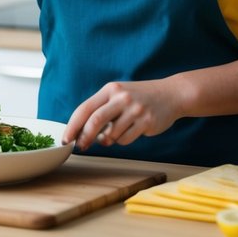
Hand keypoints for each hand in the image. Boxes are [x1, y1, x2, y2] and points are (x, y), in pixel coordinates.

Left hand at [62, 78, 187, 150]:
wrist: (171, 94)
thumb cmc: (139, 97)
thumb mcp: (119, 95)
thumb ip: (101, 109)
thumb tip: (81, 132)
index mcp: (110, 90)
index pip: (85, 108)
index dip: (73, 125)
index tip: (66, 139)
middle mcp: (122, 98)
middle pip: (95, 121)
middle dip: (84, 137)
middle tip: (80, 146)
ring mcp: (135, 110)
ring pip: (111, 134)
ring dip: (107, 140)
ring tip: (113, 134)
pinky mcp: (146, 122)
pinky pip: (125, 139)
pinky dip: (122, 140)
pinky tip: (129, 132)